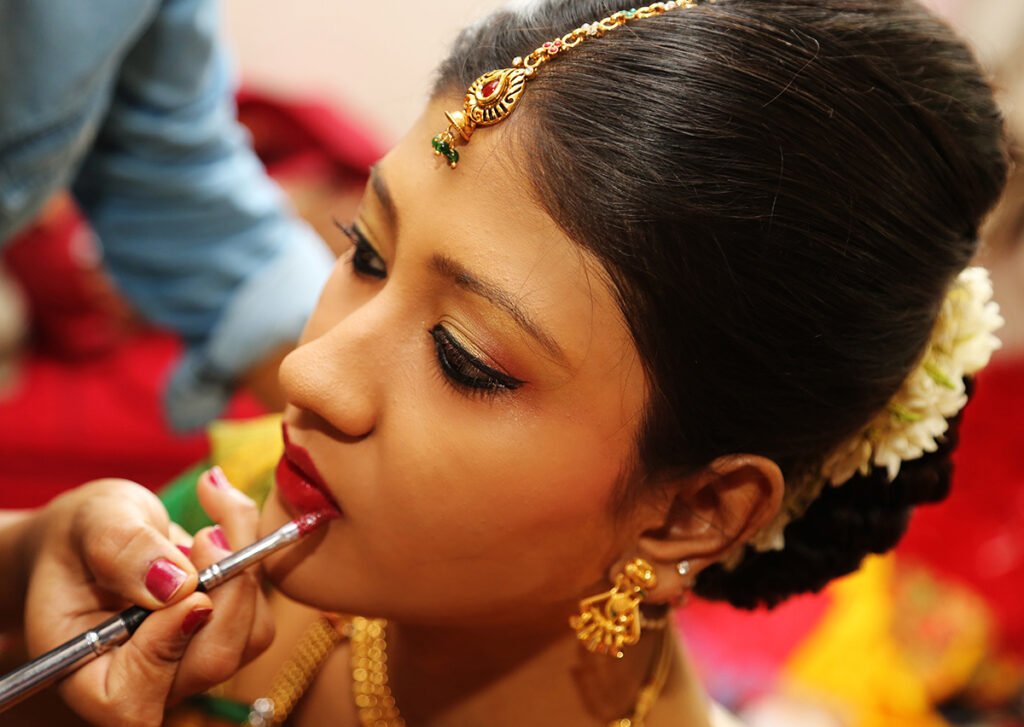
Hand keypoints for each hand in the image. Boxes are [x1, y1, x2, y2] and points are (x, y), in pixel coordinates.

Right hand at [19, 471, 272, 726]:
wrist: (99, 532)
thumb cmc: (80, 534)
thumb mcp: (90, 523)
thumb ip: (121, 552)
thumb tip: (177, 585)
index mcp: (88, 673)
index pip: (132, 700)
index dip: (164, 652)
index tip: (187, 591)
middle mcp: (146, 680)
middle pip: (210, 663)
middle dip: (226, 594)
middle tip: (210, 535)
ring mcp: (191, 660)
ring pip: (248, 636)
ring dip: (243, 567)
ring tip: (215, 515)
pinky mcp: (226, 633)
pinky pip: (261, 608)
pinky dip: (254, 555)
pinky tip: (225, 517)